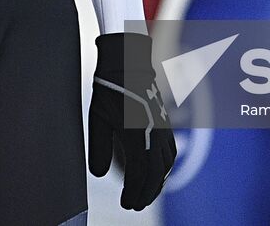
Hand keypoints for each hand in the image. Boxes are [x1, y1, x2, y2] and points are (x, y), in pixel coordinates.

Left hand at [88, 33, 176, 209]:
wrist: (128, 63)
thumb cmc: (110, 89)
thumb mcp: (98, 119)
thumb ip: (98, 149)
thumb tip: (99, 174)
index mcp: (137, 134)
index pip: (140, 174)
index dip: (134, 192)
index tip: (126, 203)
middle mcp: (155, 133)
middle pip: (156, 174)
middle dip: (146, 193)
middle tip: (134, 205)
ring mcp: (163, 128)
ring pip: (166, 165)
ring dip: (157, 183)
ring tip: (145, 194)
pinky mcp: (165, 123)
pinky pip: (171, 152)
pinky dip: (164, 168)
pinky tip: (156, 173)